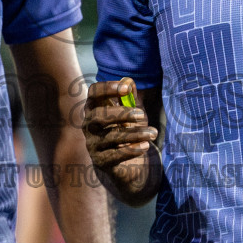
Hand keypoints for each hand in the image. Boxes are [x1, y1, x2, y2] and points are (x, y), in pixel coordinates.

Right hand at [83, 80, 156, 196]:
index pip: (93, 93)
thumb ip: (130, 98)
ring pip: (110, 137)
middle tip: (142, 115)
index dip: (107, 88)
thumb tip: (129, 81)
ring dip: (135, 134)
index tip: (126, 88)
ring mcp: (93, 144)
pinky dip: (131, 150)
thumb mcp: (132, 113)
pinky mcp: (101, 161)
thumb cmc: (128, 130)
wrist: (128, 161)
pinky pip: (114, 155)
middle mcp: (89, 125)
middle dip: (121, 114)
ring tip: (153, 133)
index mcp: (94, 108)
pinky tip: (145, 146)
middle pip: (98, 116)